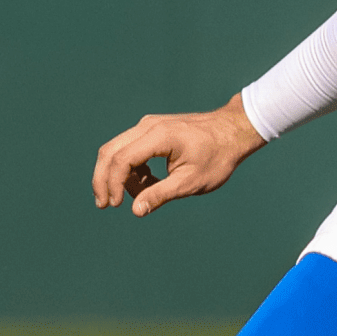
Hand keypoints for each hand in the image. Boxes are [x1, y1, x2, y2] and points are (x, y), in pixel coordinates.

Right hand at [91, 94, 264, 216]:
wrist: (233, 131)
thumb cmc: (217, 157)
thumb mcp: (191, 181)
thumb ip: (161, 194)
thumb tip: (135, 211)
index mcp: (159, 136)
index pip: (121, 159)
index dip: (112, 184)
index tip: (115, 205)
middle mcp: (148, 126)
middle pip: (110, 152)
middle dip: (103, 180)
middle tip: (104, 205)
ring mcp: (149, 125)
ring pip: (117, 150)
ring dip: (118, 176)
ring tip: (139, 197)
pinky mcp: (152, 129)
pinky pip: (130, 149)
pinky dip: (131, 169)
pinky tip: (148, 184)